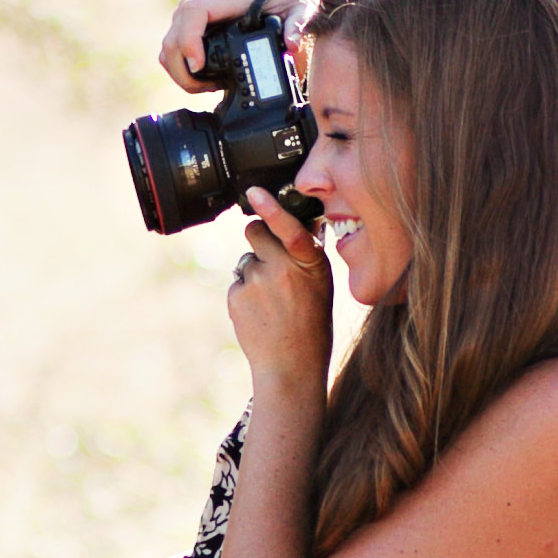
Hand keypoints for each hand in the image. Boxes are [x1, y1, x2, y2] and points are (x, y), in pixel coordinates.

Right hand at [157, 0, 298, 93]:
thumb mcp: (298, 8)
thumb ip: (298, 24)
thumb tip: (291, 45)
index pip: (193, 14)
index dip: (189, 41)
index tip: (199, 66)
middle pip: (174, 35)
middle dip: (182, 69)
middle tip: (204, 87)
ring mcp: (194, 9)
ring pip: (169, 43)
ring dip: (180, 70)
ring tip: (204, 85)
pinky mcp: (191, 19)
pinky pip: (174, 43)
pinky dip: (180, 64)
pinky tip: (201, 75)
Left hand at [224, 188, 332, 386]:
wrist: (291, 366)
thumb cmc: (312, 324)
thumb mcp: (321, 284)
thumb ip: (306, 255)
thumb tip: (297, 224)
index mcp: (310, 263)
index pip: (290, 228)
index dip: (272, 208)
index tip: (255, 191)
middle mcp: (282, 269)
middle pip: (255, 231)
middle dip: (259, 238)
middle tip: (272, 263)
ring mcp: (256, 282)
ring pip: (247, 258)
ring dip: (254, 270)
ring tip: (272, 300)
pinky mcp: (237, 295)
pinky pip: (238, 280)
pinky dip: (246, 291)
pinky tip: (260, 312)